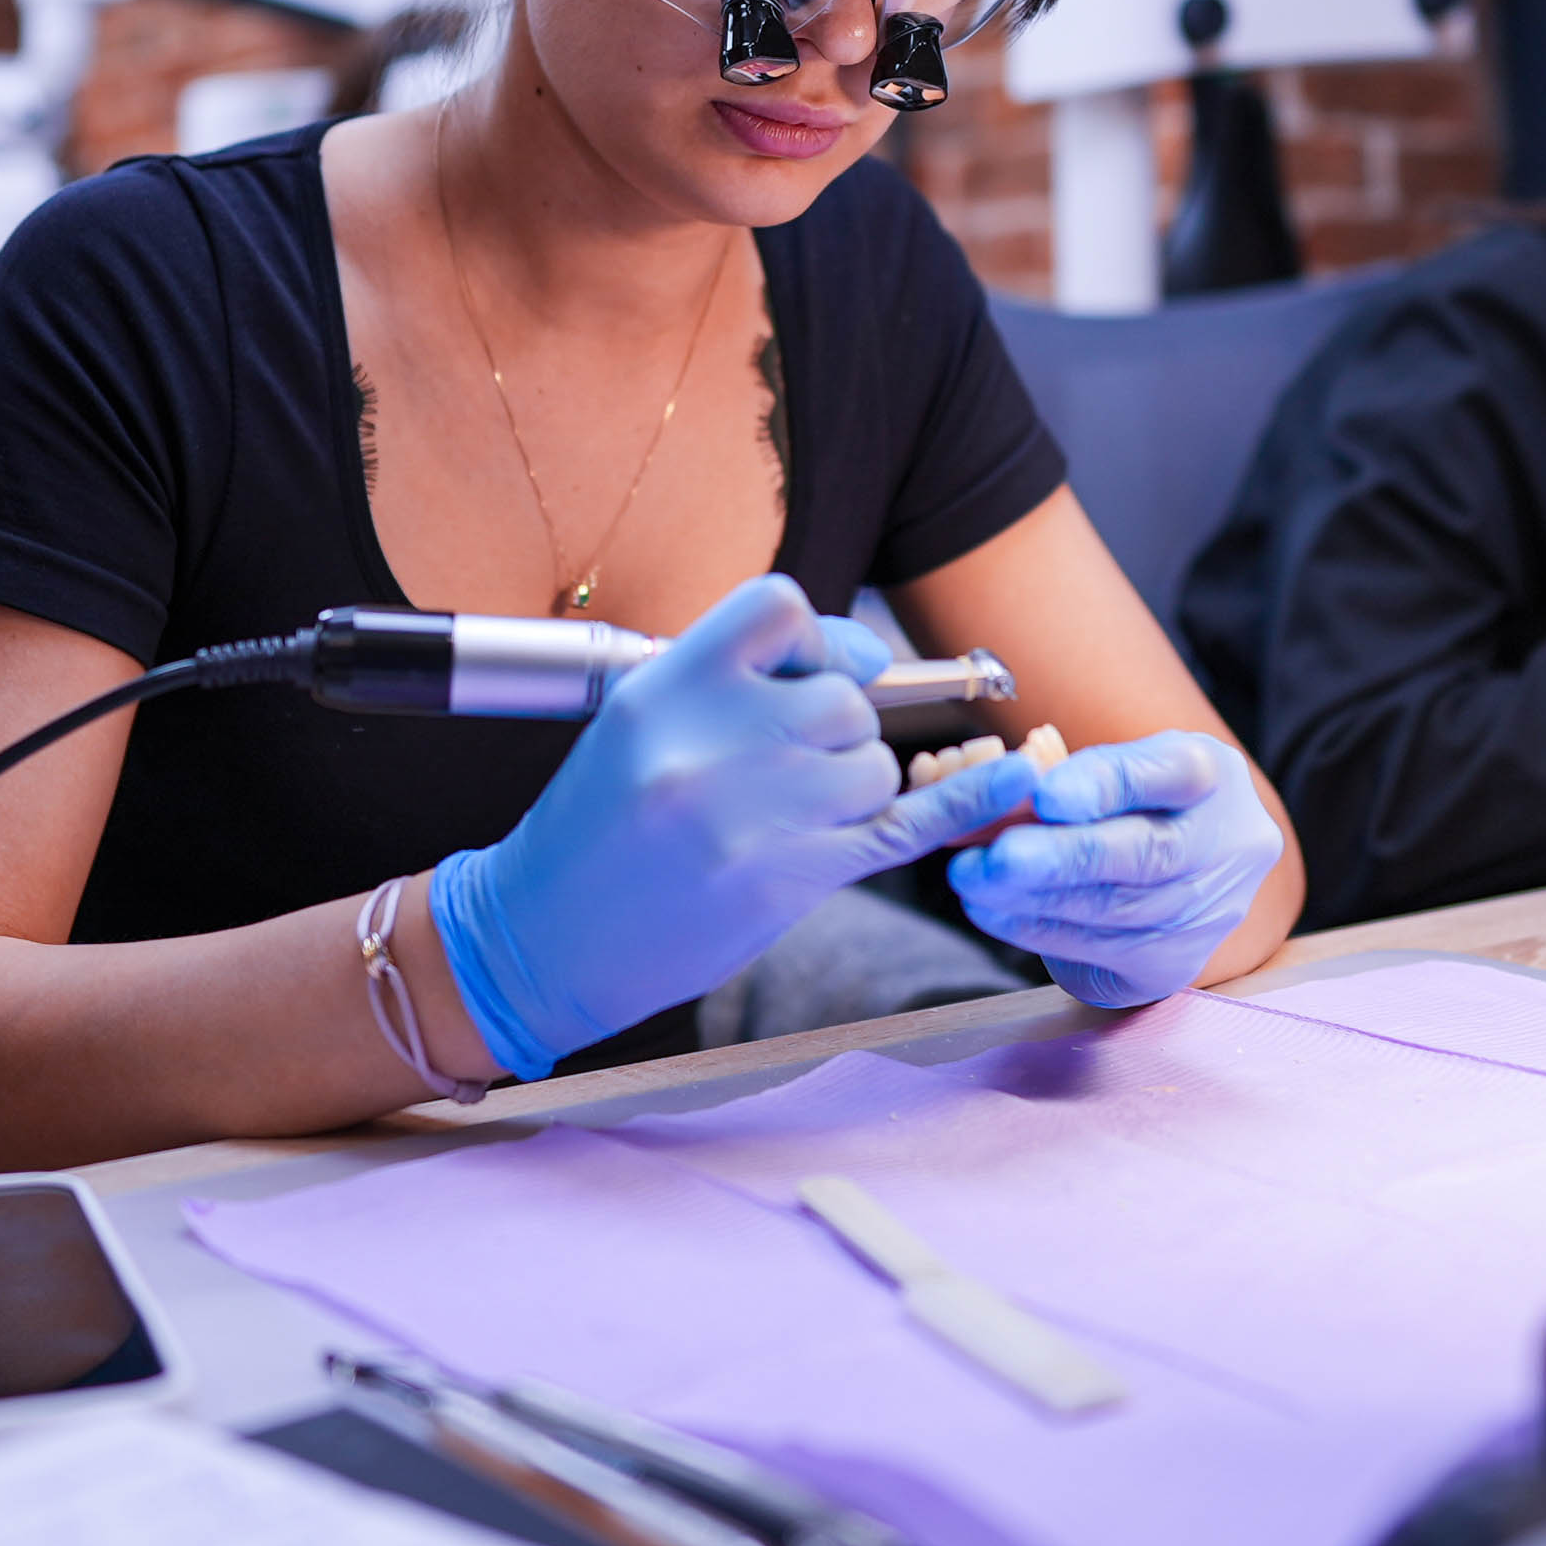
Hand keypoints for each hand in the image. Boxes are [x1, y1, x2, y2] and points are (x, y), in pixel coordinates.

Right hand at [430, 576, 1010, 1076]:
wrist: (538, 937)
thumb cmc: (590, 828)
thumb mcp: (637, 723)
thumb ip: (732, 681)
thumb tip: (856, 659)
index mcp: (666, 688)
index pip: (782, 608)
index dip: (816, 638)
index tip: (814, 674)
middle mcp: (711, 741)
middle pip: (845, 700)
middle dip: (838, 732)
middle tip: (791, 774)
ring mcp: (751, 816)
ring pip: (873, 767)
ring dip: (855, 790)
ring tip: (788, 822)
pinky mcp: (786, 882)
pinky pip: (902, 827)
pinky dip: (962, 804)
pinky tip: (1007, 783)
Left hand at [946, 730, 1282, 1010]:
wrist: (1186, 870)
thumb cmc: (1137, 802)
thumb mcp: (1119, 763)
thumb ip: (1069, 773)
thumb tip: (994, 790)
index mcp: (1212, 774)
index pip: (1171, 771)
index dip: (1108, 786)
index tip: (1046, 793)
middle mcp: (1227, 847)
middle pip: (1148, 854)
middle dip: (1064, 857)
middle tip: (997, 856)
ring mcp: (1206, 913)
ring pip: (1117, 909)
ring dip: (1034, 897)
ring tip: (974, 878)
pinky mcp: (1172, 963)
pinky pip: (1098, 949)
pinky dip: (1036, 928)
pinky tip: (992, 909)